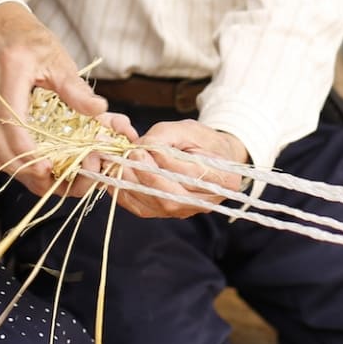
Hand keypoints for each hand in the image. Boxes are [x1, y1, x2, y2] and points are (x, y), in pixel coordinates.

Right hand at [0, 2, 126, 195]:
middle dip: (20, 166)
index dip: (27, 152)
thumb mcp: (59, 59)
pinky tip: (12, 163)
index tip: (48, 170)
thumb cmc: (32, 41)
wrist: (0, 24)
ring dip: (5, 165)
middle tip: (45, 181)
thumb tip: (99, 111)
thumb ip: (76, 88)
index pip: (12, 120)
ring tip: (32, 176)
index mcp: (11, 68)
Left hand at [112, 121, 247, 218]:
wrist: (207, 157)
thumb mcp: (188, 129)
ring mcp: (186, 212)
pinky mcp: (166, 214)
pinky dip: (126, 194)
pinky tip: (117, 176)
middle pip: (173, 196)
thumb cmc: (201, 141)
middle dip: (148, 175)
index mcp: (225, 180)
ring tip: (122, 162)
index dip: (168, 160)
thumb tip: (142, 145)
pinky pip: (143, 209)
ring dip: (134, 184)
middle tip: (133, 154)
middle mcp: (207, 202)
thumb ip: (166, 136)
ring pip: (156, 205)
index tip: (149, 146)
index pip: (192, 174)